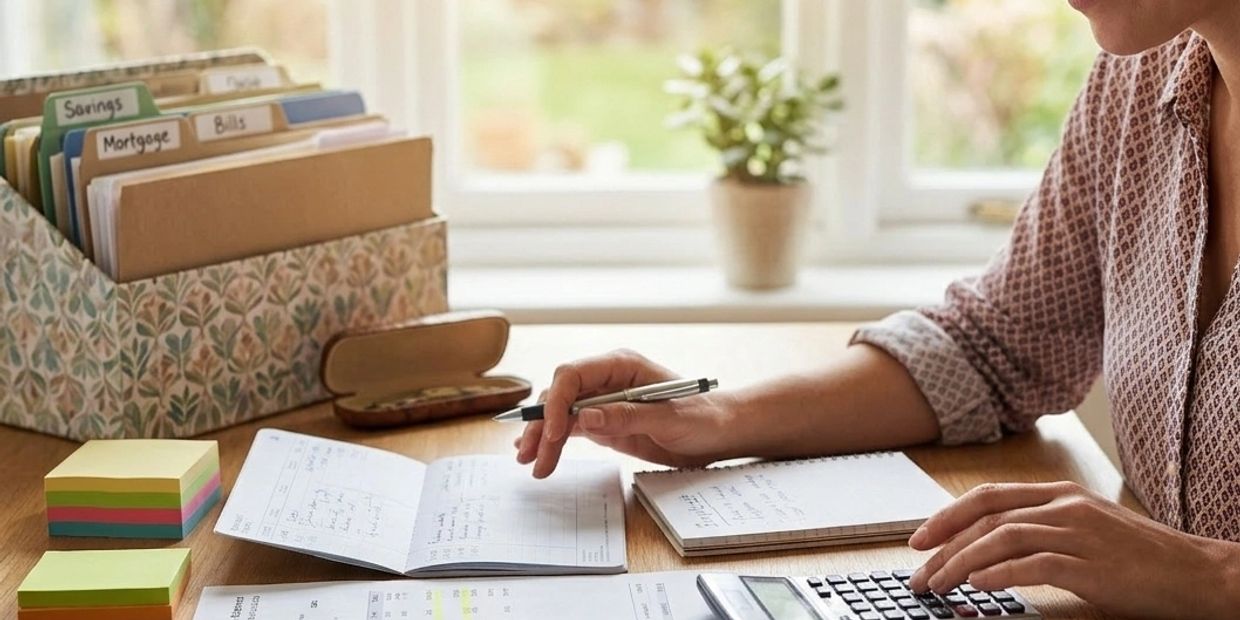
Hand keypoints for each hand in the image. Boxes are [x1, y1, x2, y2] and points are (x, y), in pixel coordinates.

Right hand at [513, 349, 738, 477]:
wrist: (719, 432)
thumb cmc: (702, 416)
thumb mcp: (669, 418)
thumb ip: (627, 416)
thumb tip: (585, 418)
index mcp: (622, 365)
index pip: (573, 374)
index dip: (557, 402)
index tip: (554, 433)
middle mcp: (607, 379)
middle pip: (560, 396)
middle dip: (543, 425)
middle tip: (531, 456)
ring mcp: (603, 401)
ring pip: (561, 415)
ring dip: (544, 437)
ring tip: (530, 463)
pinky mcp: (604, 422)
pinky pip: (572, 429)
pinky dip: (555, 441)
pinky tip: (539, 454)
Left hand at [908, 481, 1239, 617]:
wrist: (1199, 574)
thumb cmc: (1140, 557)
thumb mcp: (1086, 529)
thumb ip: (1041, 530)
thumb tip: (986, 551)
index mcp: (1060, 494)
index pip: (988, 497)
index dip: (947, 516)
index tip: (919, 539)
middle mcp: (1065, 507)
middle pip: (986, 518)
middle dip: (944, 545)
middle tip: (919, 573)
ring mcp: (1080, 534)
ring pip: (1003, 538)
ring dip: (962, 562)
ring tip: (939, 583)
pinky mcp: (1094, 565)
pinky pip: (1037, 564)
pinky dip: (1003, 573)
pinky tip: (980, 584)